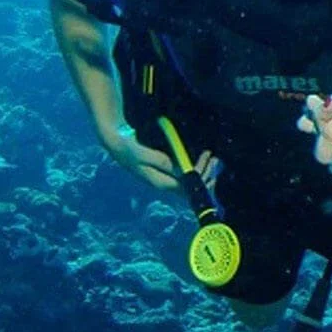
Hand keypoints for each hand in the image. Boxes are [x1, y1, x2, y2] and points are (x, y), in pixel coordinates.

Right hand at [100, 125, 220, 195]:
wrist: (116, 143)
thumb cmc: (128, 148)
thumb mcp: (142, 154)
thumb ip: (161, 161)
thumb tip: (181, 169)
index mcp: (160, 183)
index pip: (186, 187)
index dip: (200, 176)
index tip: (206, 158)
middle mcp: (165, 184)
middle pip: (191, 188)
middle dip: (206, 175)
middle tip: (214, 158)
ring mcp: (166, 178)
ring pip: (191, 183)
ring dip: (204, 172)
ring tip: (212, 158)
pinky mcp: (166, 172)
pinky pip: (186, 175)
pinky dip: (196, 169)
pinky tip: (202, 160)